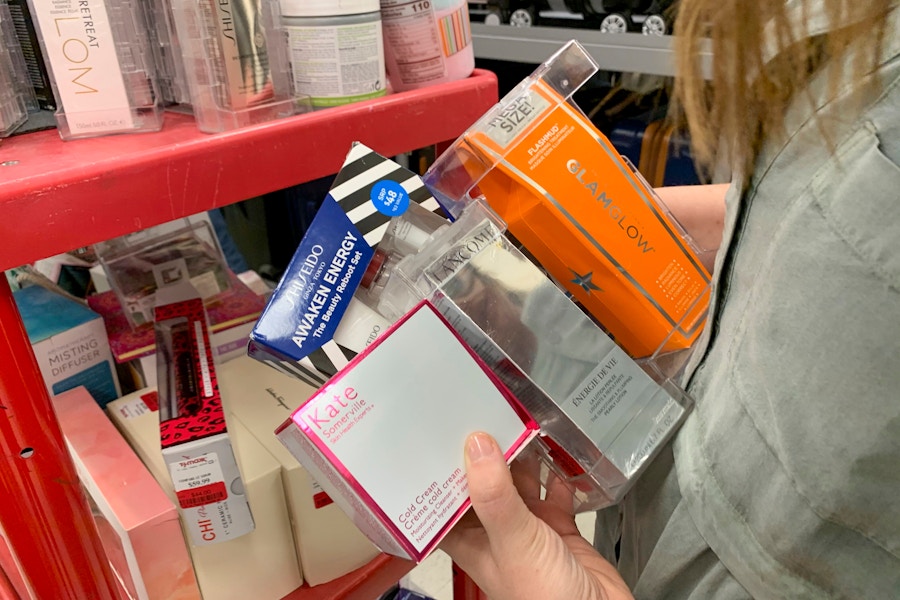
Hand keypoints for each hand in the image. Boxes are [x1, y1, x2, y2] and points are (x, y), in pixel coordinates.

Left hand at [440, 432, 633, 599]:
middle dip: (485, 453)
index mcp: (472, 541)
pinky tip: (558, 448)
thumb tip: (475, 446)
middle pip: (483, 483)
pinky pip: (556, 490)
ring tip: (520, 418)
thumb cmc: (546, 598)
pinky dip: (558, 471)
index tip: (438, 433)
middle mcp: (497, 532)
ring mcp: (529, 528)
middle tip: (484, 410)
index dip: (439, 470)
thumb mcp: (513, 541)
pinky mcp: (559, 526)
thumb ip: (494, 495)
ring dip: (521, 456)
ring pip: (519, 482)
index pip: (443, 500)